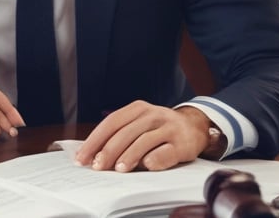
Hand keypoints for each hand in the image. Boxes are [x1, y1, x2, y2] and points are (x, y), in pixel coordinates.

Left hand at [75, 101, 208, 171]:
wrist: (195, 126)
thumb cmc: (159, 128)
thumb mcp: (139, 124)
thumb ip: (120, 135)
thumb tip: (93, 155)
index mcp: (137, 109)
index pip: (111, 123)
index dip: (95, 140)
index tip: (83, 157)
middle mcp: (152, 115)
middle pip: (125, 132)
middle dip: (108, 151)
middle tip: (98, 166)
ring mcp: (168, 127)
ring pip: (144, 141)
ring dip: (129, 156)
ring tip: (119, 169)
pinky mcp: (183, 142)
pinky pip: (167, 151)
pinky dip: (155, 159)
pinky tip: (147, 165)